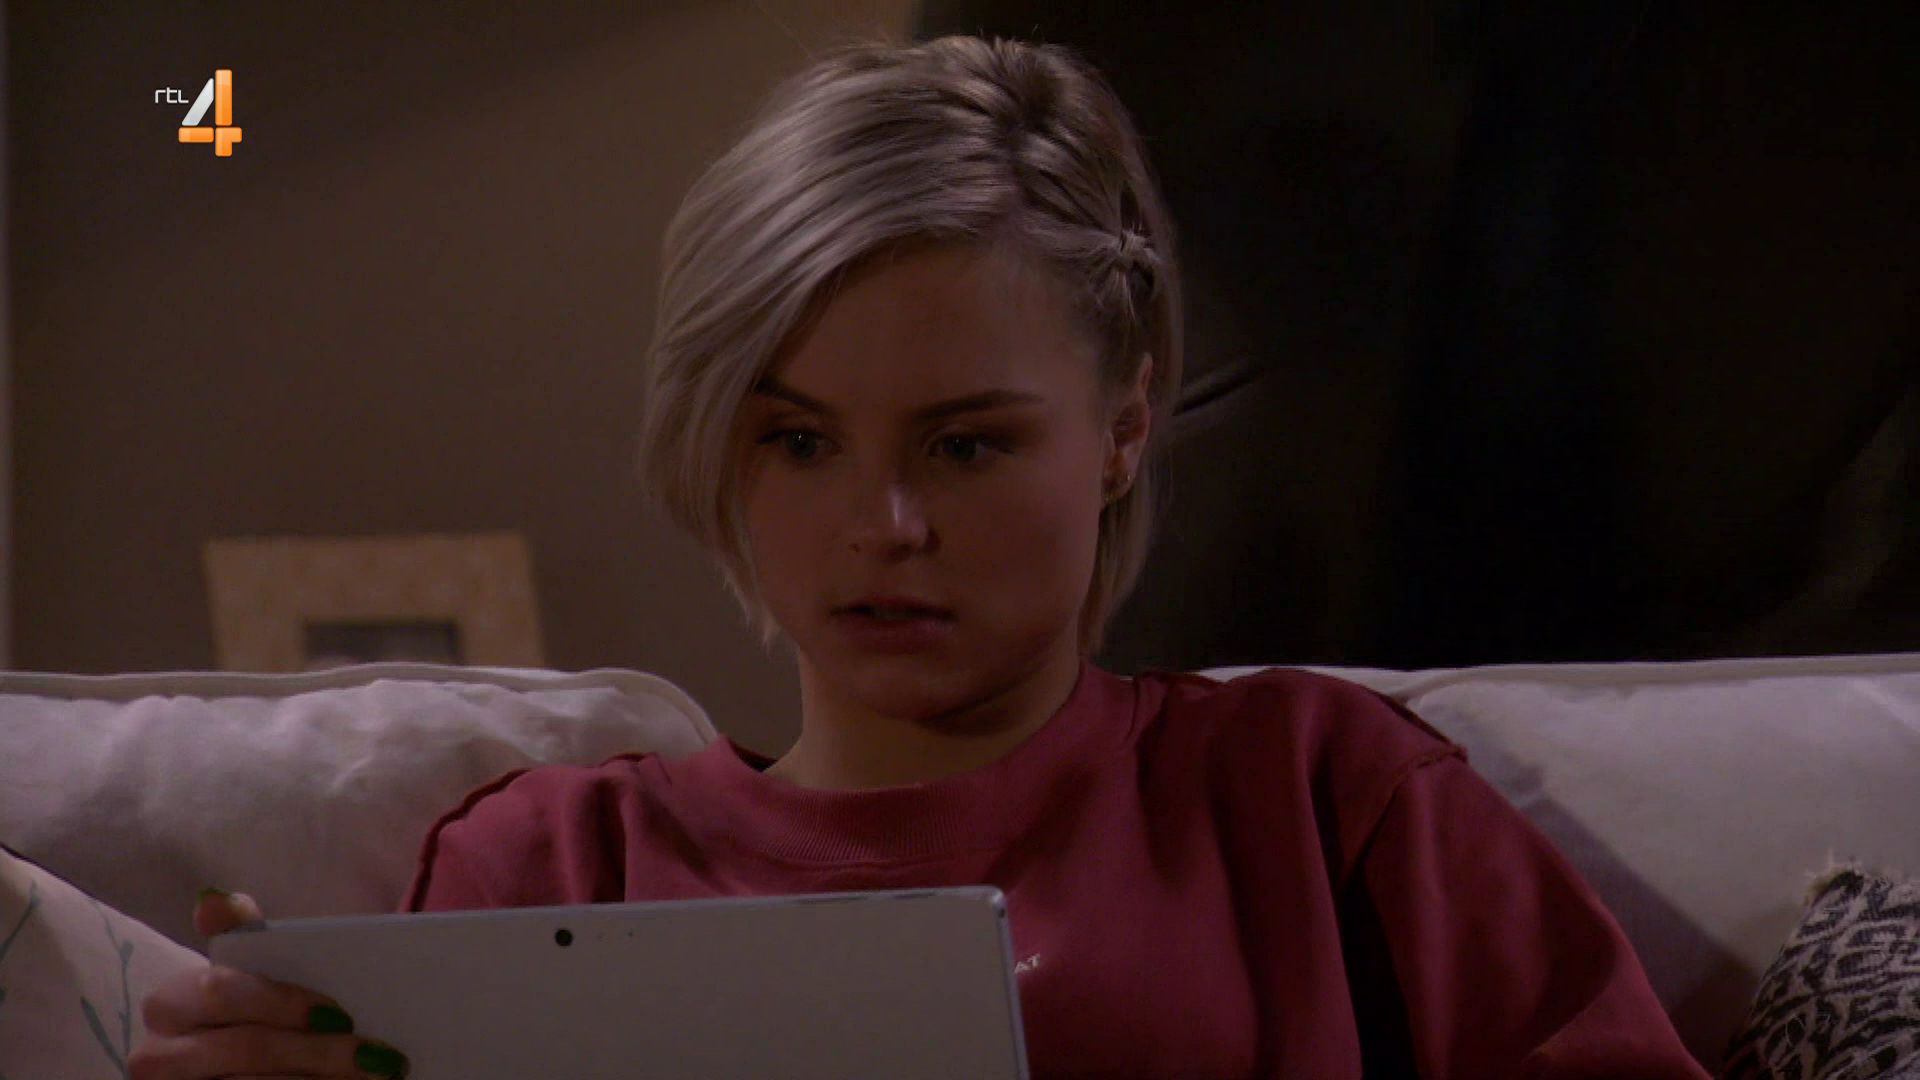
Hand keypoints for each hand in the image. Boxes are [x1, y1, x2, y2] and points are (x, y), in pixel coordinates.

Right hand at [128, 890, 409, 1078]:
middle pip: (246, 1048)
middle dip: (316, 1051)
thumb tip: (218, 896)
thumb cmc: (245, 1016)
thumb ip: (236, 935)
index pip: (221, 992)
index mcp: (169, 1004)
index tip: (339, 1014)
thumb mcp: (245, 975)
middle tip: (373, 1055)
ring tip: (372, 1075)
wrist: (224, 1068)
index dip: (282, 1002)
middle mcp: (157, 1055)